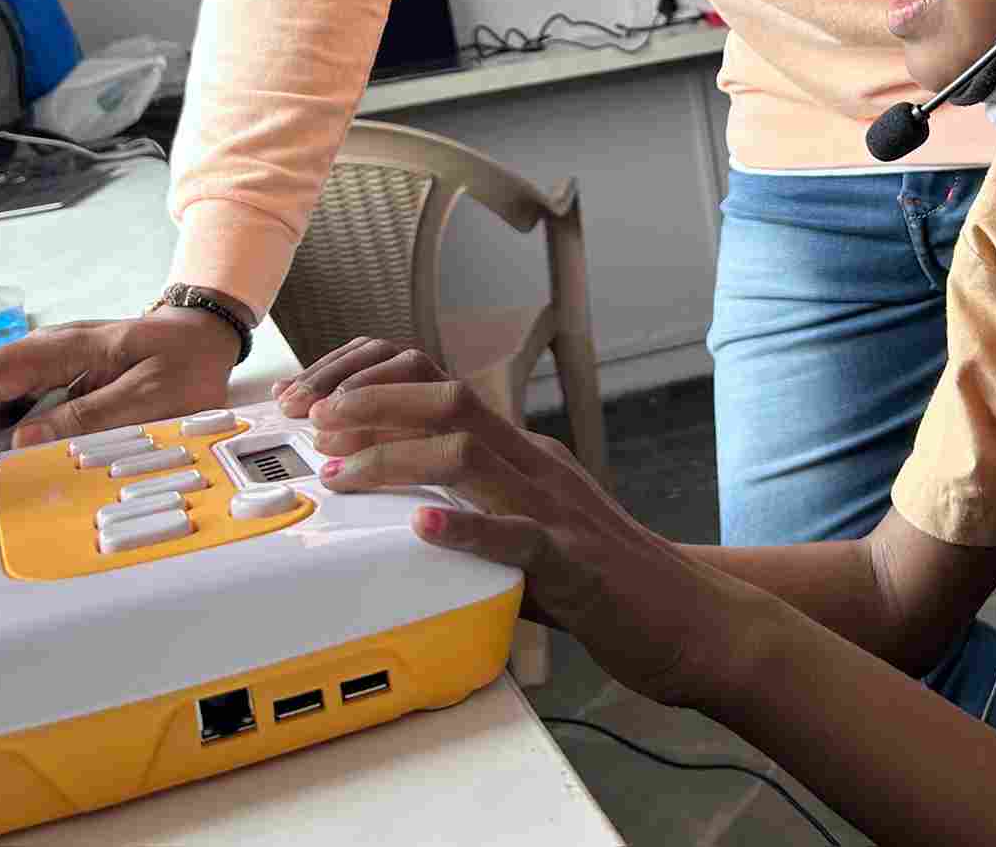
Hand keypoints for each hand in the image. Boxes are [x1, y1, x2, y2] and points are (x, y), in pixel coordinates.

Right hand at [0, 307, 236, 456]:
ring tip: (28, 465)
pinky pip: (16, 414)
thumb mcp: (150, 392)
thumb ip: (89, 416)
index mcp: (58, 347)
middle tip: (1, 468)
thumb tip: (24, 442)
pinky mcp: (54, 390)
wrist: (203, 336)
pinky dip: (17, 440)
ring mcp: (45, 372)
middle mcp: (41, 356)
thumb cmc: (183, 358)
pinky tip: (46, 457)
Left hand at [289, 337, 754, 708]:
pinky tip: (423, 523)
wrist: (685, 618)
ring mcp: (554, 508)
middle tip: (310, 424)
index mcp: (520, 451)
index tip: (313, 401)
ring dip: (394, 456)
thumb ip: (473, 507)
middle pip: (444, 396)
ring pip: (468, 452)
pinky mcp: (573, 562)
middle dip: (367, 401)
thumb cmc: (603, 580)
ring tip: (341, 471)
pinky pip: (516, 536)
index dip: (369, 379)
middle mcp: (534, 464)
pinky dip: (466, 527)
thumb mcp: (526, 522)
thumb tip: (399, 508)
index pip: (436, 382)